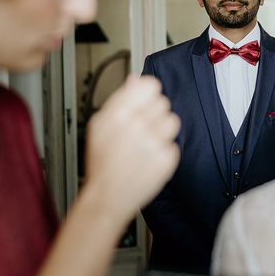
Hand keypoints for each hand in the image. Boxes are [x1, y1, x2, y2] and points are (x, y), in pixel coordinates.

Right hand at [84, 75, 179, 218]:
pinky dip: (164, 151)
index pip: (150, 86)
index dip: (149, 93)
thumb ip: (120, 99)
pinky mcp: (165, 159)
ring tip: (148, 143)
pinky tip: (149, 159)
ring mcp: (153, 143)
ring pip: (173, 121)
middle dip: (154, 113)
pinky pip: (174, 144)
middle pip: (163, 102)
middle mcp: (136, 125)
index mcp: (118, 114)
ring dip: (163, 130)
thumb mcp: (100, 125)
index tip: (146, 101)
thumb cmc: (103, 161)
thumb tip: (135, 79)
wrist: (107, 196)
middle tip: (142, 128)